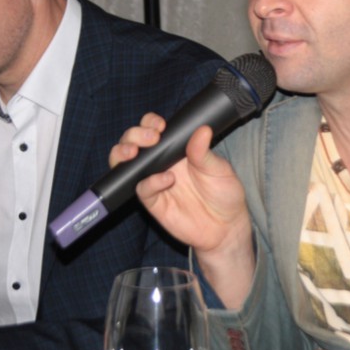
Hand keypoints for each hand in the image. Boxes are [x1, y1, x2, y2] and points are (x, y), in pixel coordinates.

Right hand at [111, 113, 254, 305]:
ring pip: (125, 165)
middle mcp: (161, 163)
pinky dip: (149, 182)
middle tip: (150, 137)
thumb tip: (202, 129)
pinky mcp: (153, 202)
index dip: (149, 123)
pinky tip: (166, 179)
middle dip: (133, 135)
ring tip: (134, 152)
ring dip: (122, 154)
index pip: (152, 129)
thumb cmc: (225, 193)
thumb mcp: (219, 169)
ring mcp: (154, 182)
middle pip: (132, 143)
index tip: (159, 125)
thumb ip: (205, 152)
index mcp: (175, 149)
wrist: (227, 226)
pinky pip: (142, 189)